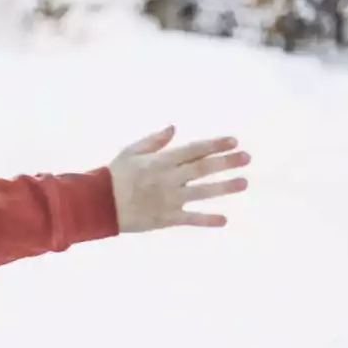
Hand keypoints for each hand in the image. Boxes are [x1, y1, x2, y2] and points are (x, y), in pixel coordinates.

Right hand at [109, 126, 249, 232]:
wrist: (100, 204)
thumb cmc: (114, 176)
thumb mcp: (131, 152)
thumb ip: (153, 141)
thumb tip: (174, 128)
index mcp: (161, 161)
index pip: (193, 150)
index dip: (214, 145)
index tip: (233, 141)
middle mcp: (169, 179)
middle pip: (203, 169)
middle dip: (226, 162)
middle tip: (246, 158)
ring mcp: (170, 199)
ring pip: (202, 192)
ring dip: (225, 187)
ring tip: (244, 182)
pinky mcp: (167, 217)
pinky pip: (191, 218)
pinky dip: (207, 219)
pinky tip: (224, 219)